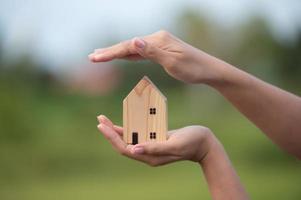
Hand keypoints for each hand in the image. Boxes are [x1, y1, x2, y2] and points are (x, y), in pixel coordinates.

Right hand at [89, 30, 222, 83]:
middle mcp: (157, 39)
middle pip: (128, 45)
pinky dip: (129, 55)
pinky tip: (123, 56)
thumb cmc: (193, 69)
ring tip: (101, 55)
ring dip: (117, 52)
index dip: (111, 53)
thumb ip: (153, 52)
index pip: (129, 47)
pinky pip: (141, 52)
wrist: (209, 70)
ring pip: (133, 48)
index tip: (95, 58)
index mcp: (158, 40)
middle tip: (92, 56)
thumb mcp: (173, 62)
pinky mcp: (162, 50)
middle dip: (110, 51)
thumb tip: (134, 40)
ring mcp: (159, 44)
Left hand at [96, 115, 215, 165]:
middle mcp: (148, 154)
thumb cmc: (192, 142)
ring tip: (105, 119)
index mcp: (151, 157)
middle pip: (124, 144)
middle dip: (110, 133)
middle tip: (99, 119)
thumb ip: (155, 148)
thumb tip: (133, 150)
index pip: (125, 148)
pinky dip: (130, 128)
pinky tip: (123, 121)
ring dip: (117, 130)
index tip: (102, 126)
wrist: (205, 143)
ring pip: (129, 139)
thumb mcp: (174, 144)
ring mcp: (151, 147)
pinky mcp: (155, 140)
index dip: (112, 138)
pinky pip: (138, 134)